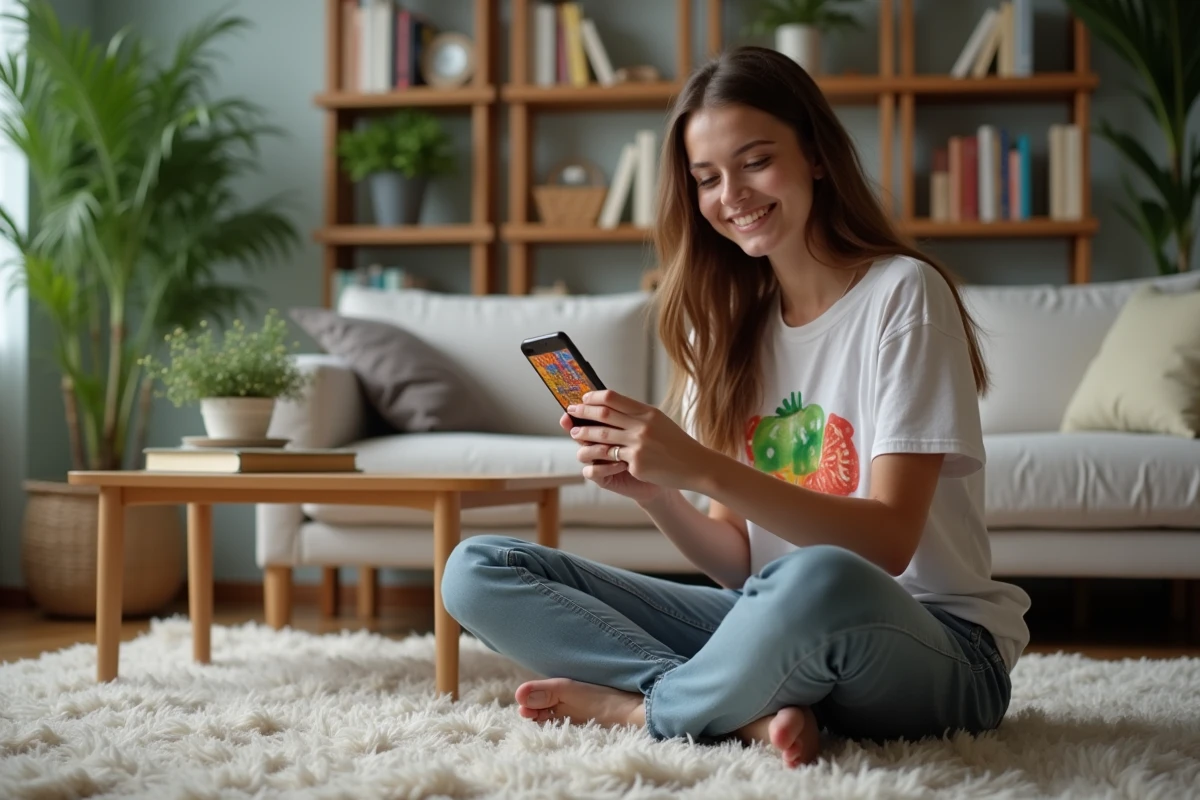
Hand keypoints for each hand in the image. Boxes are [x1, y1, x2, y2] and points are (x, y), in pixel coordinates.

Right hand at [560, 411, 662, 503]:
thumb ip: (625, 413)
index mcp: (603, 428)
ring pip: (582, 453)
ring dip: (596, 449)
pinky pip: (592, 472)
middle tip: (578, 429)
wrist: (666, 472)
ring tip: (611, 448)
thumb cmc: (654, 447)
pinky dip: (605, 467)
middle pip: (578, 434)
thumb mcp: (641, 426)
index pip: (583, 419)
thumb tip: (610, 396)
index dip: (574, 414)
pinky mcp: (602, 478)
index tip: (571, 409)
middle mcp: (597, 444)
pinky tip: (622, 464)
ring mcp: (598, 461)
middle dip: (578, 430)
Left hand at [564, 389, 708, 495]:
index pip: (613, 398)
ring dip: (585, 435)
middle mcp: (642, 426)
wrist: (695, 466)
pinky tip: (593, 456)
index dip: (594, 397)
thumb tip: (610, 406)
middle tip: (570, 412)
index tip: (583, 398)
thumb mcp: (659, 421)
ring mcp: (638, 446)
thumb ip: (637, 415)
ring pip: (603, 438)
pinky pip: (613, 459)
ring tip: (575, 434)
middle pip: (604, 415)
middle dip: (584, 413)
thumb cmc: (676, 443)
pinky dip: (603, 457)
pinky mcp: (636, 464)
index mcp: (647, 412)